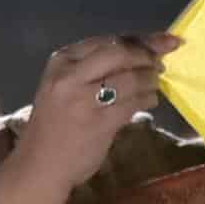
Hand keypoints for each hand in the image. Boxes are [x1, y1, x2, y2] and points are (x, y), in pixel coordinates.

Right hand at [17, 32, 180, 190]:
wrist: (40, 163)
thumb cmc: (55, 123)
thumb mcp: (64, 86)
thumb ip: (93, 68)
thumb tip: (139, 52)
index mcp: (62, 61)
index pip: (107, 41)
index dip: (140, 40)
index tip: (163, 40)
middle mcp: (71, 76)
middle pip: (120, 54)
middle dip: (147, 55)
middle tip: (161, 63)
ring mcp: (85, 99)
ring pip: (130, 78)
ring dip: (150, 80)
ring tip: (155, 84)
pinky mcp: (100, 122)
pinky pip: (133, 103)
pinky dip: (147, 99)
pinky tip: (151, 100)